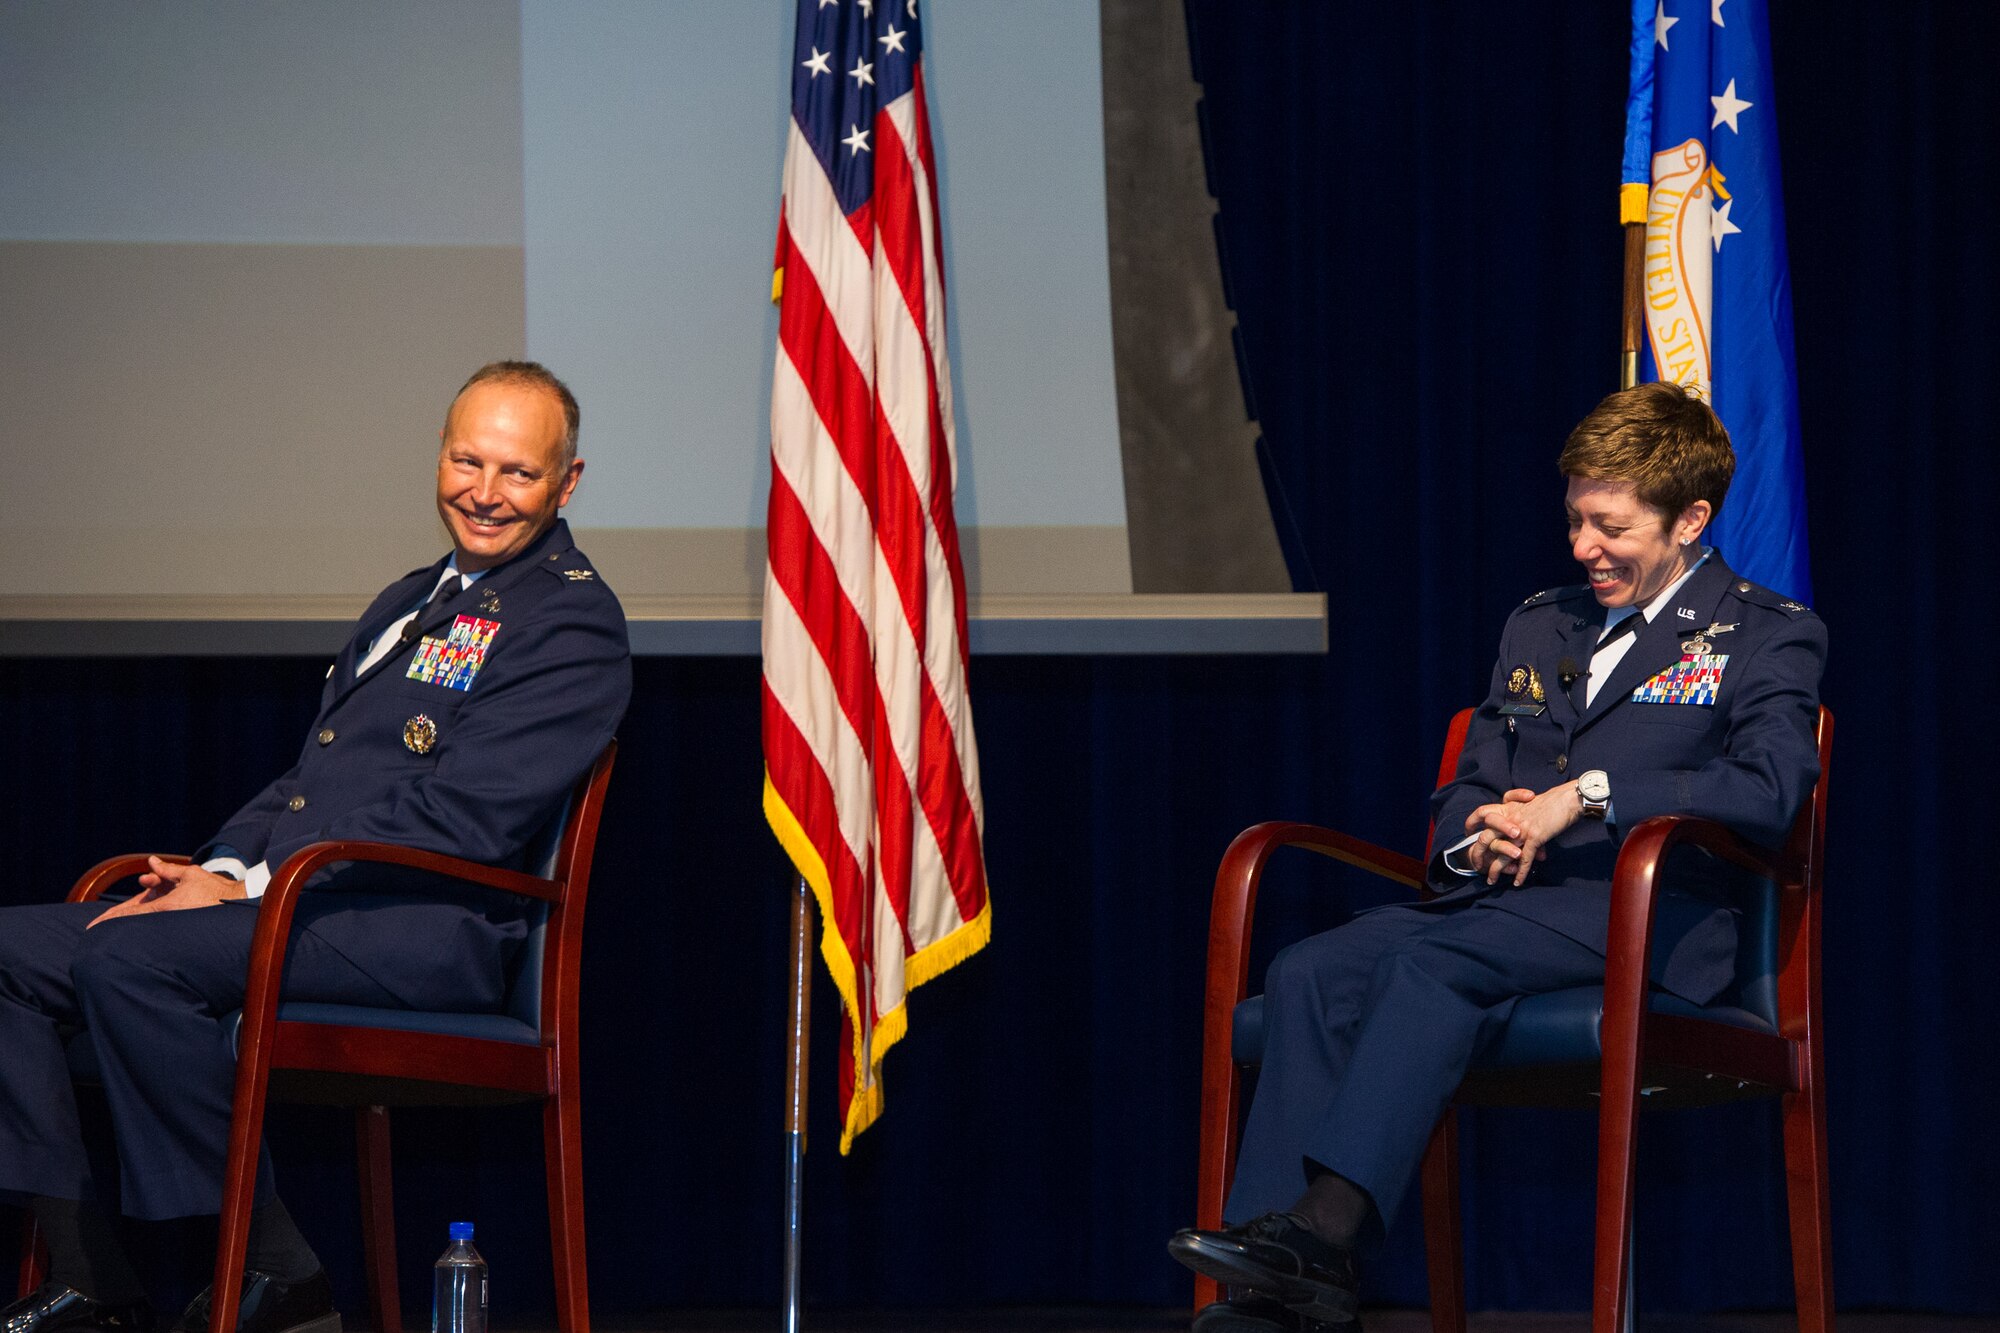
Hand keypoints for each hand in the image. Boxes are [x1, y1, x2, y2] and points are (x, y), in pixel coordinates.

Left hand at [88, 857, 246, 927]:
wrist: (236, 904)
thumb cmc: (215, 890)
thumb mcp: (190, 874)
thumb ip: (168, 870)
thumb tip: (152, 863)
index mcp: (164, 906)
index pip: (130, 914)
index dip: (109, 919)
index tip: (92, 928)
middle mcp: (165, 917)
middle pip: (135, 918)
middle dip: (115, 920)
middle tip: (94, 928)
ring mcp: (172, 921)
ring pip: (147, 916)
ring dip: (135, 910)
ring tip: (121, 910)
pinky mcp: (178, 923)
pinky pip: (158, 916)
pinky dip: (148, 910)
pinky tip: (146, 903)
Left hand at [1464, 786, 1577, 886]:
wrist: (1567, 799)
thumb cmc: (1552, 802)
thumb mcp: (1529, 805)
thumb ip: (1520, 818)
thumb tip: (1518, 832)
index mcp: (1508, 808)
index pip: (1482, 813)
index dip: (1472, 823)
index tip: (1468, 835)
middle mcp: (1510, 819)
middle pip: (1486, 838)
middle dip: (1478, 854)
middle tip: (1476, 866)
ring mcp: (1521, 829)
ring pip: (1502, 853)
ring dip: (1496, 870)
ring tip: (1491, 880)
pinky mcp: (1534, 837)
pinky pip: (1524, 859)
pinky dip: (1520, 873)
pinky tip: (1517, 883)